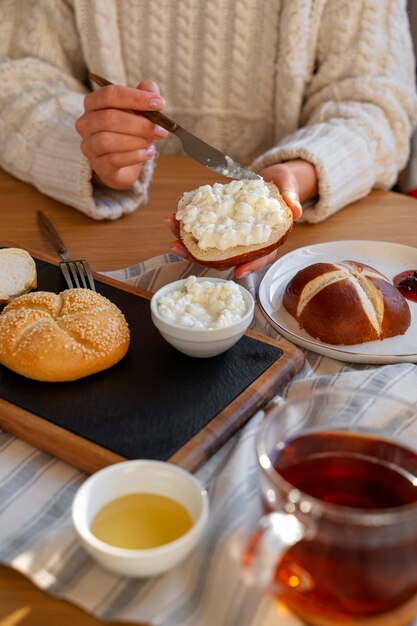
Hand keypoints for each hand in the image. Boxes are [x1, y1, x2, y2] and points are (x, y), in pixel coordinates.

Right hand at [75, 80, 168, 188]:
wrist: (126, 163)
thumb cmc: (131, 131)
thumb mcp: (141, 109)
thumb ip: (146, 94)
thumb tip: (152, 91)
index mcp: (94, 103)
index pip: (110, 94)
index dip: (136, 98)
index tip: (160, 103)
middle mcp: (86, 123)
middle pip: (108, 118)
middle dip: (139, 124)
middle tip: (160, 129)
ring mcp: (88, 146)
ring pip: (107, 140)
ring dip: (136, 141)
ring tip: (151, 142)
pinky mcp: (97, 166)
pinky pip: (114, 160)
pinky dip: (135, 156)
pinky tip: (148, 153)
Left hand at [164, 160, 317, 277]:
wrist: (273, 180)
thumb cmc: (283, 188)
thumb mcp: (290, 189)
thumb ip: (291, 200)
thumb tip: (295, 211)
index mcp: (266, 241)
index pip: (260, 258)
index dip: (250, 266)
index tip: (238, 273)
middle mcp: (246, 243)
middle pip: (222, 256)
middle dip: (197, 254)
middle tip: (176, 246)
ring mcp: (231, 235)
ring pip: (207, 244)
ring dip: (185, 236)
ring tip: (169, 223)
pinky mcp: (221, 224)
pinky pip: (204, 228)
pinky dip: (189, 220)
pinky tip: (176, 210)